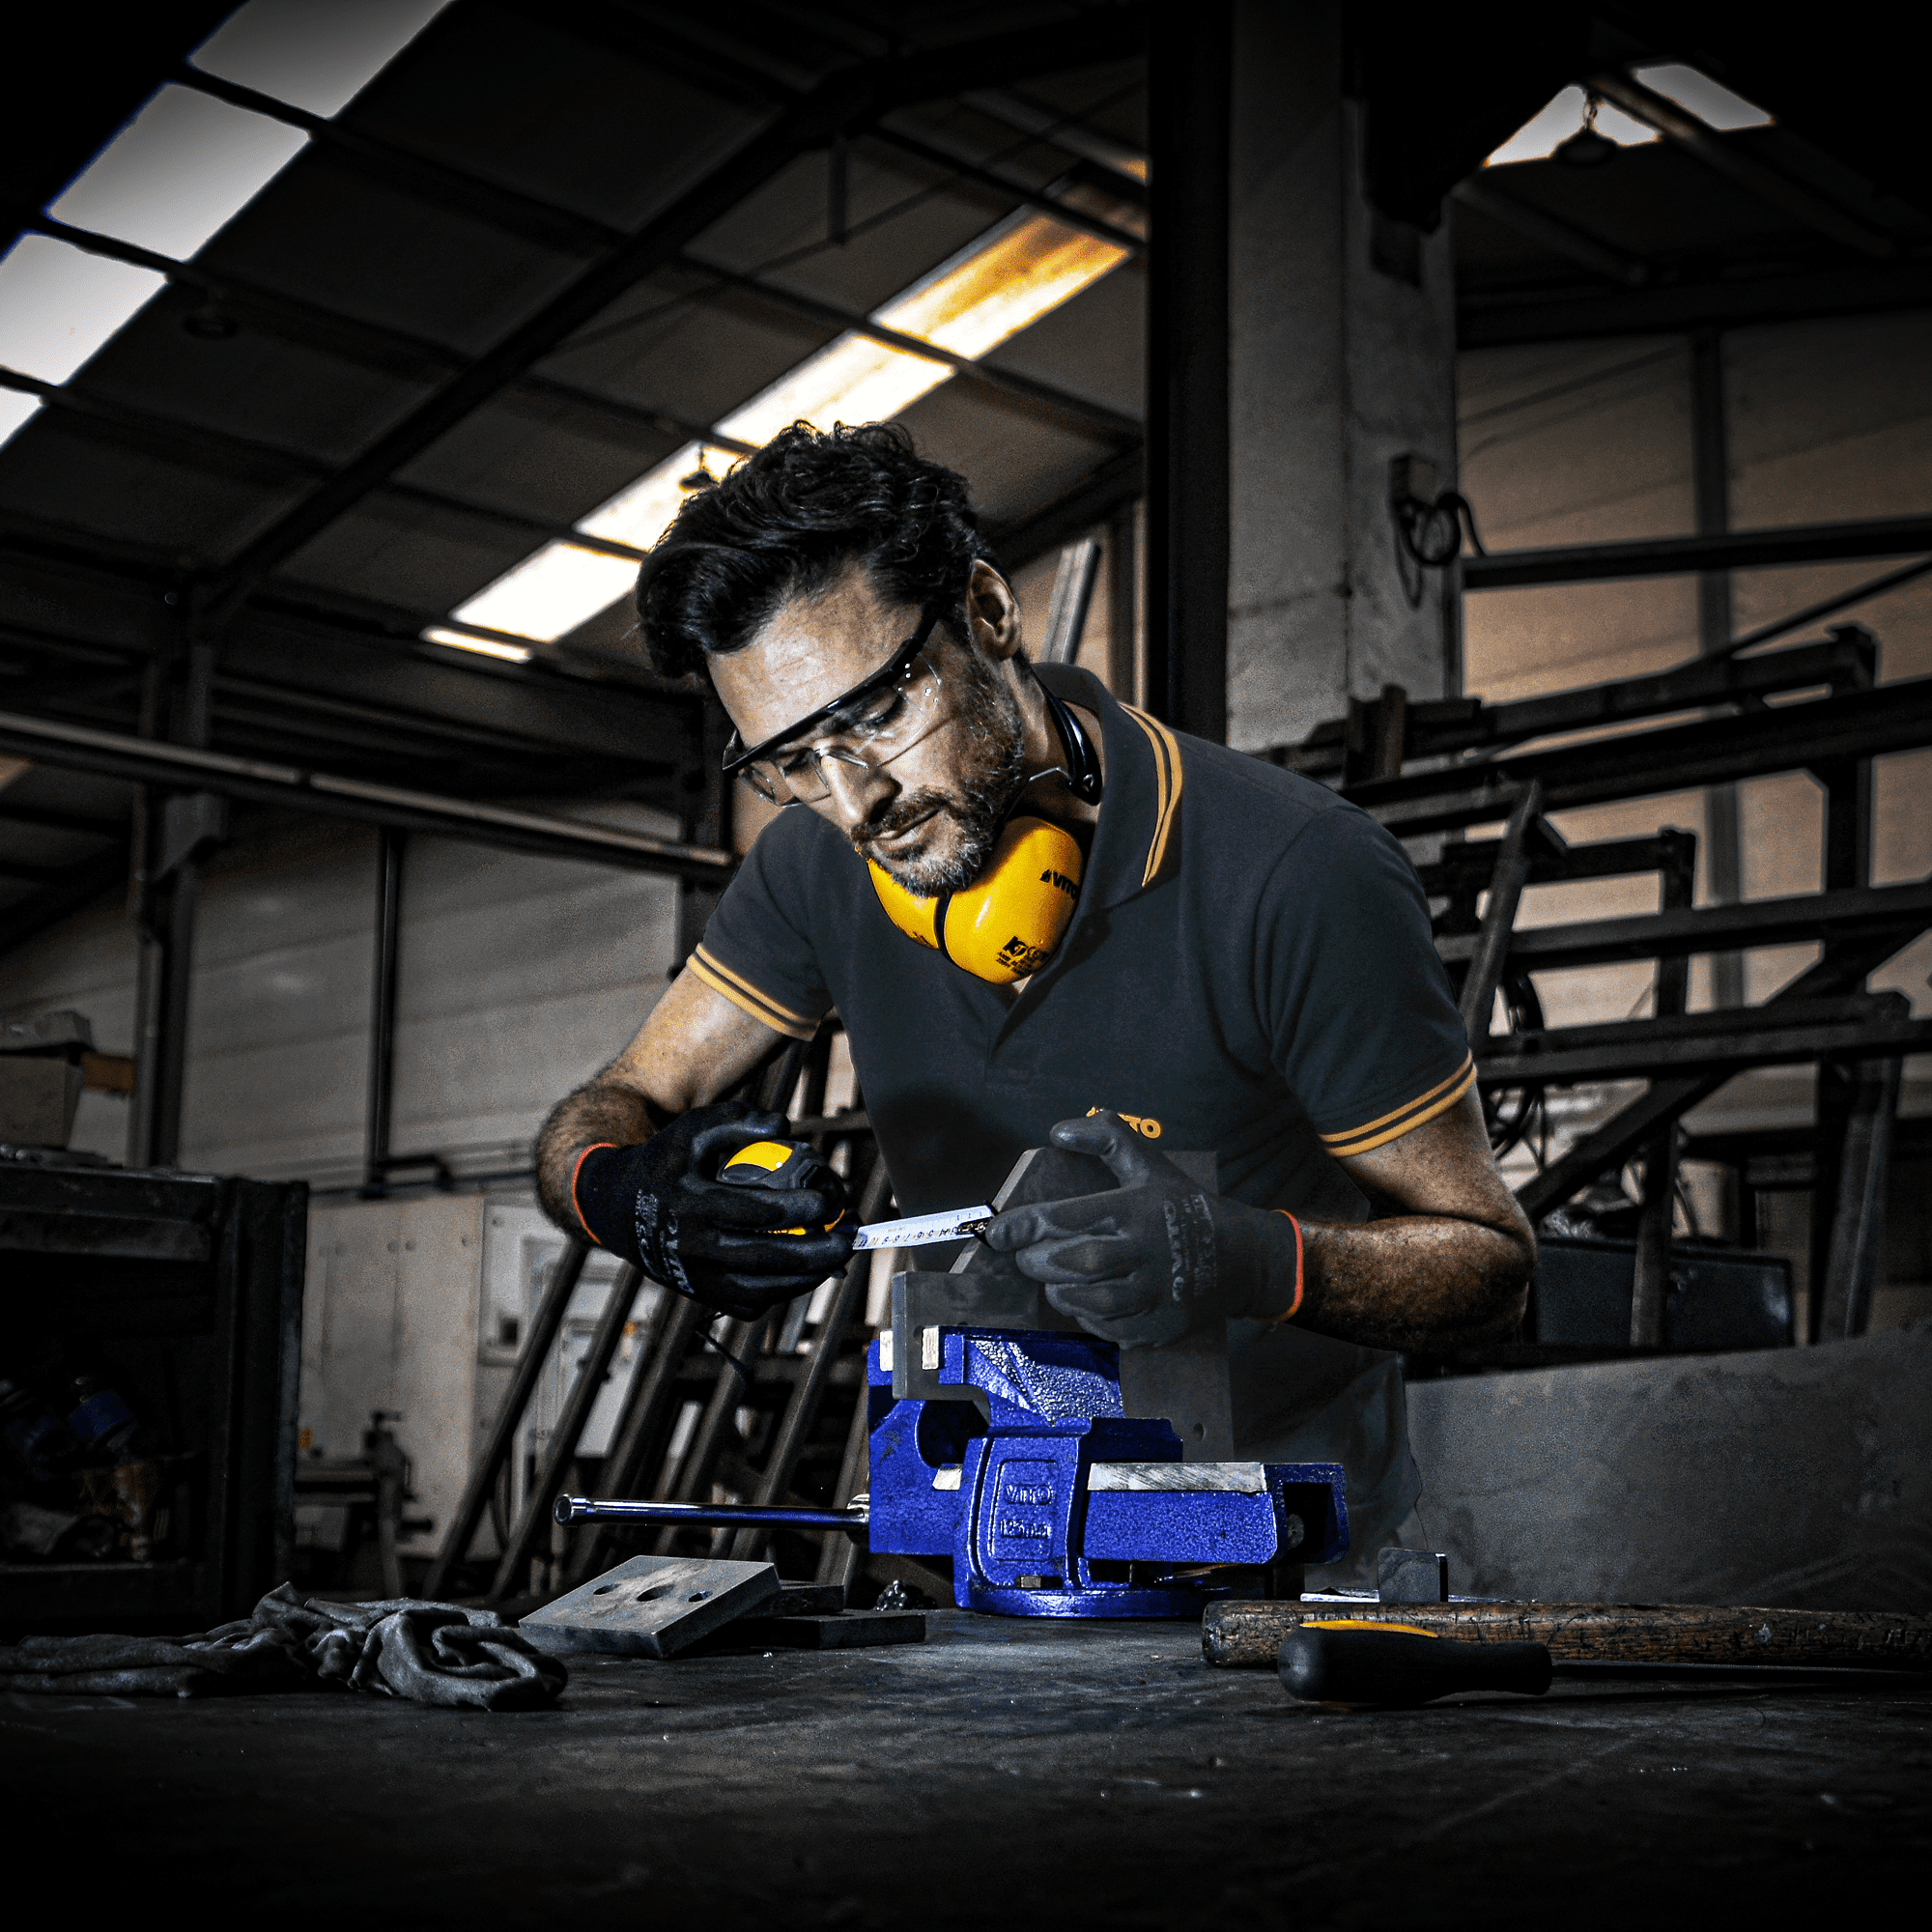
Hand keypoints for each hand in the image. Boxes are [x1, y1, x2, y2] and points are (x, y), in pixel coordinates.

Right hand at [572, 1102, 854, 1318]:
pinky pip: (748, 1303)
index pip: (755, 1212)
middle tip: (849, 1235)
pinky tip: (807, 1270)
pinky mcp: (699, 1295)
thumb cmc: (665, 1162)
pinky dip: (782, 1291)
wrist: (616, 1209)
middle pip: (765, 1258)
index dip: (800, 1208)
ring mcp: (695, 1278)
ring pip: (761, 1290)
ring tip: (839, 1255)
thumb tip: (785, 1127)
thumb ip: (738, 1120)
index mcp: (691, 1204)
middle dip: (817, 1251)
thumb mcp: (693, 1128)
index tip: (829, 1199)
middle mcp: (691, 1247)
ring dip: (808, 1277)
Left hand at [982, 1113, 1299, 1346]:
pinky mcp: (1159, 1326)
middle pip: (1077, 1262)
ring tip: (1052, 1279)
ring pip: (1091, 1301)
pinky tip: (1083, 1299)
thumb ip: (1107, 1139)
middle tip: (1025, 1257)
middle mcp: (1146, 1252)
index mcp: (1138, 1209)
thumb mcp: (1151, 1165)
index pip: (1069, 1217)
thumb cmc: (1185, 1207)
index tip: (996, 1232)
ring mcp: (1155, 1294)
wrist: (1243, 1259)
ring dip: (1060, 1292)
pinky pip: (1109, 1328)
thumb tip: (1059, 1131)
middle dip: (1038, 1261)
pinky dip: (1086, 1316)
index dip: (1025, 1226)